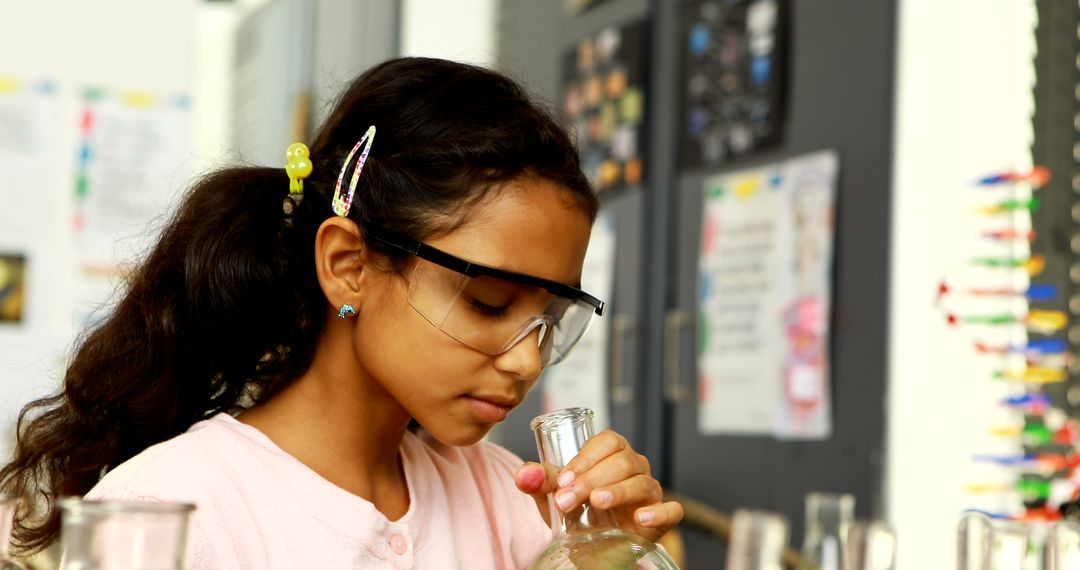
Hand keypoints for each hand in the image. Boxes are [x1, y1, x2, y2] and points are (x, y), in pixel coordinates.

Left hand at [515, 429, 682, 541]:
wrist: (592, 546)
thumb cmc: (578, 513)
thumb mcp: (555, 497)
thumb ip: (540, 482)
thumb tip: (524, 474)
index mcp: (612, 454)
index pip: (607, 442)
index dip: (586, 457)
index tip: (564, 479)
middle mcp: (634, 468)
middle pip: (623, 461)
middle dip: (593, 478)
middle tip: (569, 498)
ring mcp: (650, 493)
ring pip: (643, 482)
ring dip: (618, 491)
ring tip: (597, 502)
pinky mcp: (661, 518)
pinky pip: (671, 510)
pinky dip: (659, 512)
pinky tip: (640, 518)